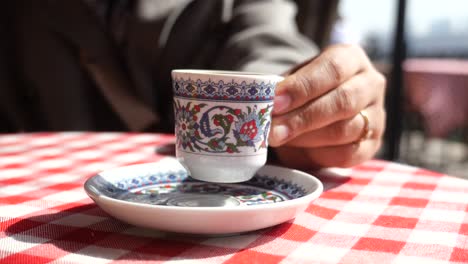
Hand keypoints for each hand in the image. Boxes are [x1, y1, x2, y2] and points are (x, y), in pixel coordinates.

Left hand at [269, 44, 385, 168]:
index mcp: (351, 58)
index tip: (275, 102)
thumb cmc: (304, 89)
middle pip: (343, 102)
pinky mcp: (373, 145)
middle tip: (272, 131)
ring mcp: (377, 115)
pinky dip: (318, 155)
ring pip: (345, 130)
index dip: (303, 87)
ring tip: (279, 140)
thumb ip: (284, 91)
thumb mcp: (294, 80)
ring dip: (306, 138)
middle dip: (302, 118)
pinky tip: (298, 150)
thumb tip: (266, 108)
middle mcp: (371, 83)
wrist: (320, 106)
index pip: (332, 69)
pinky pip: (347, 155)